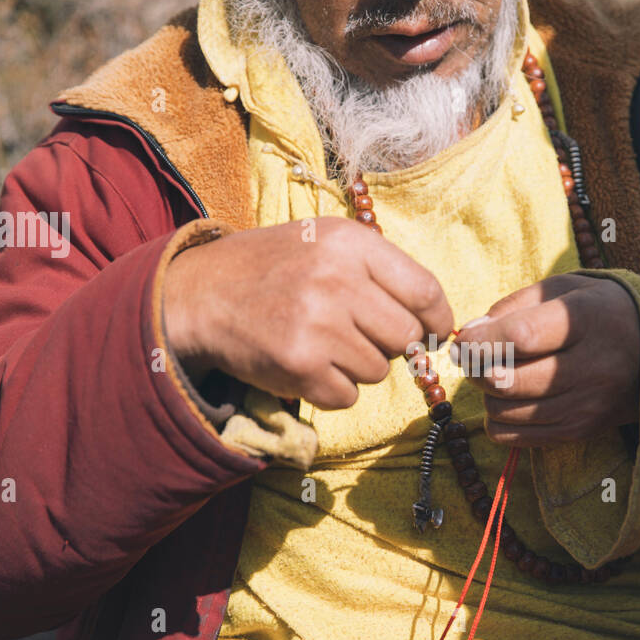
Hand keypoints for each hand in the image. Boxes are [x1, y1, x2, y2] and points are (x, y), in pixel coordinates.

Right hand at [162, 218, 453, 410]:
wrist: (202, 295)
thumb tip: (436, 322)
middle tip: (357, 335)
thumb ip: (382, 272)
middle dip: (390, 344)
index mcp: (350, 243)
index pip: (424, 291)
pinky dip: (331, 390)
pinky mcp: (299, 365)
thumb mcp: (328, 244)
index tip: (434, 332)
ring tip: (323, 343)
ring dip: (357, 367)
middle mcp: (337, 280)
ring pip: (378, 370)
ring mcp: (317, 324)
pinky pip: (347, 396)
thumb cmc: (276, 268)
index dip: (437, 319)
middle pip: (406, 337)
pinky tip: (307, 365)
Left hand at [452, 273, 639, 447]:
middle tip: (474, 357)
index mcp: (585, 320)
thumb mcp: (562, 289)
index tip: (462, 340)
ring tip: (498, 375)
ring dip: (488, 395)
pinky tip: (509, 400)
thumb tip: (468, 337)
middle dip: (476, 369)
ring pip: (506, 412)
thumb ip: (512, 307)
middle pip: (508, 380)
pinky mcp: (580, 431)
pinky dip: (499, 421)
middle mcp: (590, 366)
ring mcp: (586, 405)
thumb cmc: (595, 311)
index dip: (480, 341)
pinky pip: (516, 438)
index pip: (521, 336)